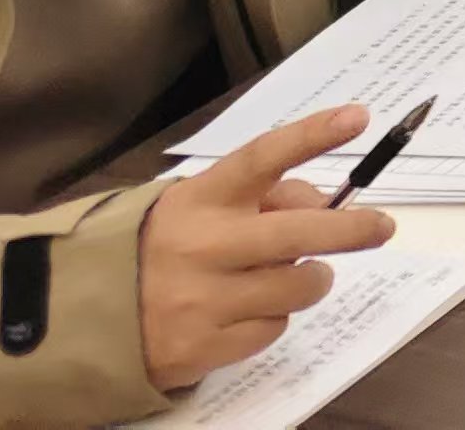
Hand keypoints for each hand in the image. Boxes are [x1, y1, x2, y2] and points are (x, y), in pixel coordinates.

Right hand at [137, 108, 395, 388]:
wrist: (82, 316)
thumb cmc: (160, 248)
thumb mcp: (198, 205)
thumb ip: (256, 197)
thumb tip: (322, 204)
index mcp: (201, 199)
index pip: (262, 158)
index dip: (311, 136)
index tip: (357, 117)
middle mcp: (203, 246)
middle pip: (299, 233)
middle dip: (352, 229)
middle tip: (382, 227)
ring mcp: (201, 300)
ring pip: (298, 286)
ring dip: (309, 279)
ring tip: (287, 275)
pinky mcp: (200, 347)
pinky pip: (272, 328)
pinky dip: (272, 318)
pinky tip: (244, 311)